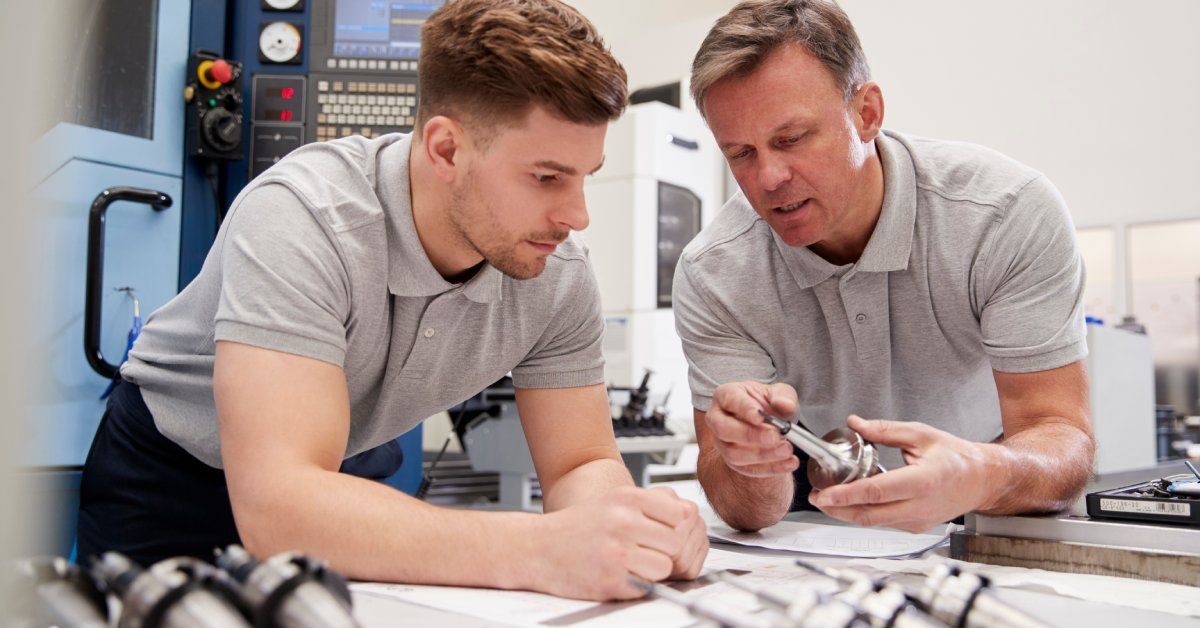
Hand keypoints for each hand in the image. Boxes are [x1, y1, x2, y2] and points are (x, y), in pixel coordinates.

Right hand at [531, 485, 707, 599]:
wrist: (536, 548)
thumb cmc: (577, 526)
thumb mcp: (612, 502)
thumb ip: (648, 506)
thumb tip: (688, 514)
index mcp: (626, 498)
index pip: (679, 512)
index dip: (674, 527)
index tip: (662, 533)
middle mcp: (622, 521)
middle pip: (675, 542)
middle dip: (665, 551)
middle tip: (648, 553)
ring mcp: (616, 551)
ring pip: (664, 566)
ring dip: (654, 570)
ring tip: (634, 565)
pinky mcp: (610, 579)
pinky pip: (645, 586)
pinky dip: (637, 585)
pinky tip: (619, 575)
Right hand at [707, 382, 800, 477]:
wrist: (770, 425)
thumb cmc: (770, 405)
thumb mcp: (780, 393)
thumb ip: (784, 397)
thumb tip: (784, 405)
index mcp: (726, 395)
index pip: (730, 400)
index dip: (744, 408)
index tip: (760, 416)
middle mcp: (717, 419)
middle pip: (724, 429)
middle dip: (750, 435)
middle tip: (774, 437)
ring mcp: (721, 442)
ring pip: (733, 454)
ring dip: (762, 455)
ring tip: (786, 450)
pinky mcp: (732, 462)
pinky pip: (747, 469)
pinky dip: (770, 468)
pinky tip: (789, 462)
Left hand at [808, 415, 1000, 532]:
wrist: (982, 480)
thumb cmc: (956, 457)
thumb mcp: (920, 434)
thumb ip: (885, 430)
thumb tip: (855, 423)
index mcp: (923, 481)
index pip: (876, 492)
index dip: (846, 495)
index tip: (824, 493)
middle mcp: (920, 506)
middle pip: (869, 515)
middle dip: (837, 509)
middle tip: (816, 497)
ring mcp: (918, 521)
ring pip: (874, 522)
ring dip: (847, 513)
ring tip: (827, 499)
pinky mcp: (915, 527)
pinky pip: (884, 523)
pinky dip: (864, 514)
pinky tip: (850, 502)